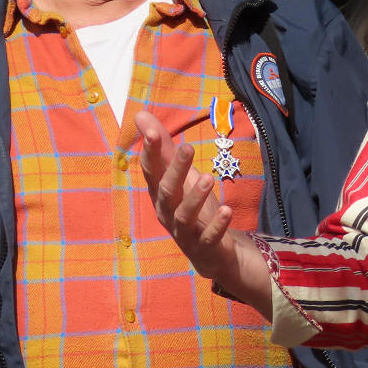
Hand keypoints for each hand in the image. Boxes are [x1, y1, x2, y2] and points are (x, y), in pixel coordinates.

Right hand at [135, 111, 272, 318]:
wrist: (211, 252)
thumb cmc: (192, 207)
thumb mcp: (179, 175)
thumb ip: (162, 147)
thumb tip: (140, 114)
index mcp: (160, 194)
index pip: (151, 170)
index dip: (149, 151)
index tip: (149, 130)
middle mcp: (167, 213)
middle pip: (167, 191)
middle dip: (175, 170)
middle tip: (188, 147)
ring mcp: (185, 232)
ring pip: (185, 215)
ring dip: (196, 197)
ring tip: (208, 178)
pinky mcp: (204, 246)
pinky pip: (209, 236)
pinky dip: (217, 224)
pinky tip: (227, 210)